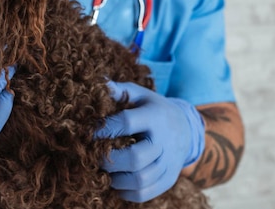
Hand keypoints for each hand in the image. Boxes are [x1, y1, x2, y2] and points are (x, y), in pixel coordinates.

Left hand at [96, 80, 204, 202]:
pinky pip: (146, 193)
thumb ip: (120, 90)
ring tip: (105, 172)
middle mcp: (164, 141)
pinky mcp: (169, 179)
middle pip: (135, 158)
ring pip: (141, 179)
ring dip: (116, 179)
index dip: (105, 128)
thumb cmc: (154, 109)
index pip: (127, 123)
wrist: (186, 129)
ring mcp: (168, 163)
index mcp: (155, 117)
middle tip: (95, 157)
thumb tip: (99, 82)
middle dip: (110, 160)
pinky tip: (116, 184)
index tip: (88, 133)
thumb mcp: (141, 95)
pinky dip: (127, 192)